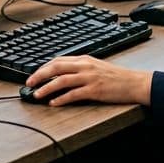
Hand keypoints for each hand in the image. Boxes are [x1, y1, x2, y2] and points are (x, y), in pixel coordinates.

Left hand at [25, 57, 151, 106]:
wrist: (134, 83)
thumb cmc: (117, 77)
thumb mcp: (97, 66)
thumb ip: (81, 68)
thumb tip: (63, 74)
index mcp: (85, 59)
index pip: (58, 60)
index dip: (43, 67)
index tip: (34, 74)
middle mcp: (85, 66)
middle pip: (56, 67)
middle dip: (39, 75)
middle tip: (29, 83)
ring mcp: (89, 78)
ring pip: (61, 80)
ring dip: (47, 87)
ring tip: (37, 95)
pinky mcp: (94, 90)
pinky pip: (73, 94)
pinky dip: (61, 98)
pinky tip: (54, 103)